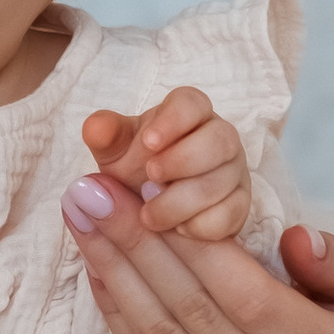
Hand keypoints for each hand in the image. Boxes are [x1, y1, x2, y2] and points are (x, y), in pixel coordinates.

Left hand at [62, 178, 333, 333]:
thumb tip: (296, 236)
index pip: (248, 296)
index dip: (193, 242)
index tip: (150, 189)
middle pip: (193, 311)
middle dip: (135, 242)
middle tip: (91, 189)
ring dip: (113, 272)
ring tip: (80, 217)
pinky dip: (116, 316)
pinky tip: (96, 270)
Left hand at [78, 88, 250, 240]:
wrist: (149, 207)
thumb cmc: (134, 168)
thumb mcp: (115, 151)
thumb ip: (106, 136)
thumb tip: (95, 128)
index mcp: (189, 114)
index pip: (193, 103)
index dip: (174, 120)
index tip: (148, 142)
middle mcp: (219, 138)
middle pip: (221, 139)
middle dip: (184, 160)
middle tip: (149, 177)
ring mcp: (233, 173)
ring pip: (225, 180)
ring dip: (184, 200)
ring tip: (148, 214)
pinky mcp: (239, 206)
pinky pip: (233, 214)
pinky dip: (203, 224)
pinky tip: (177, 231)